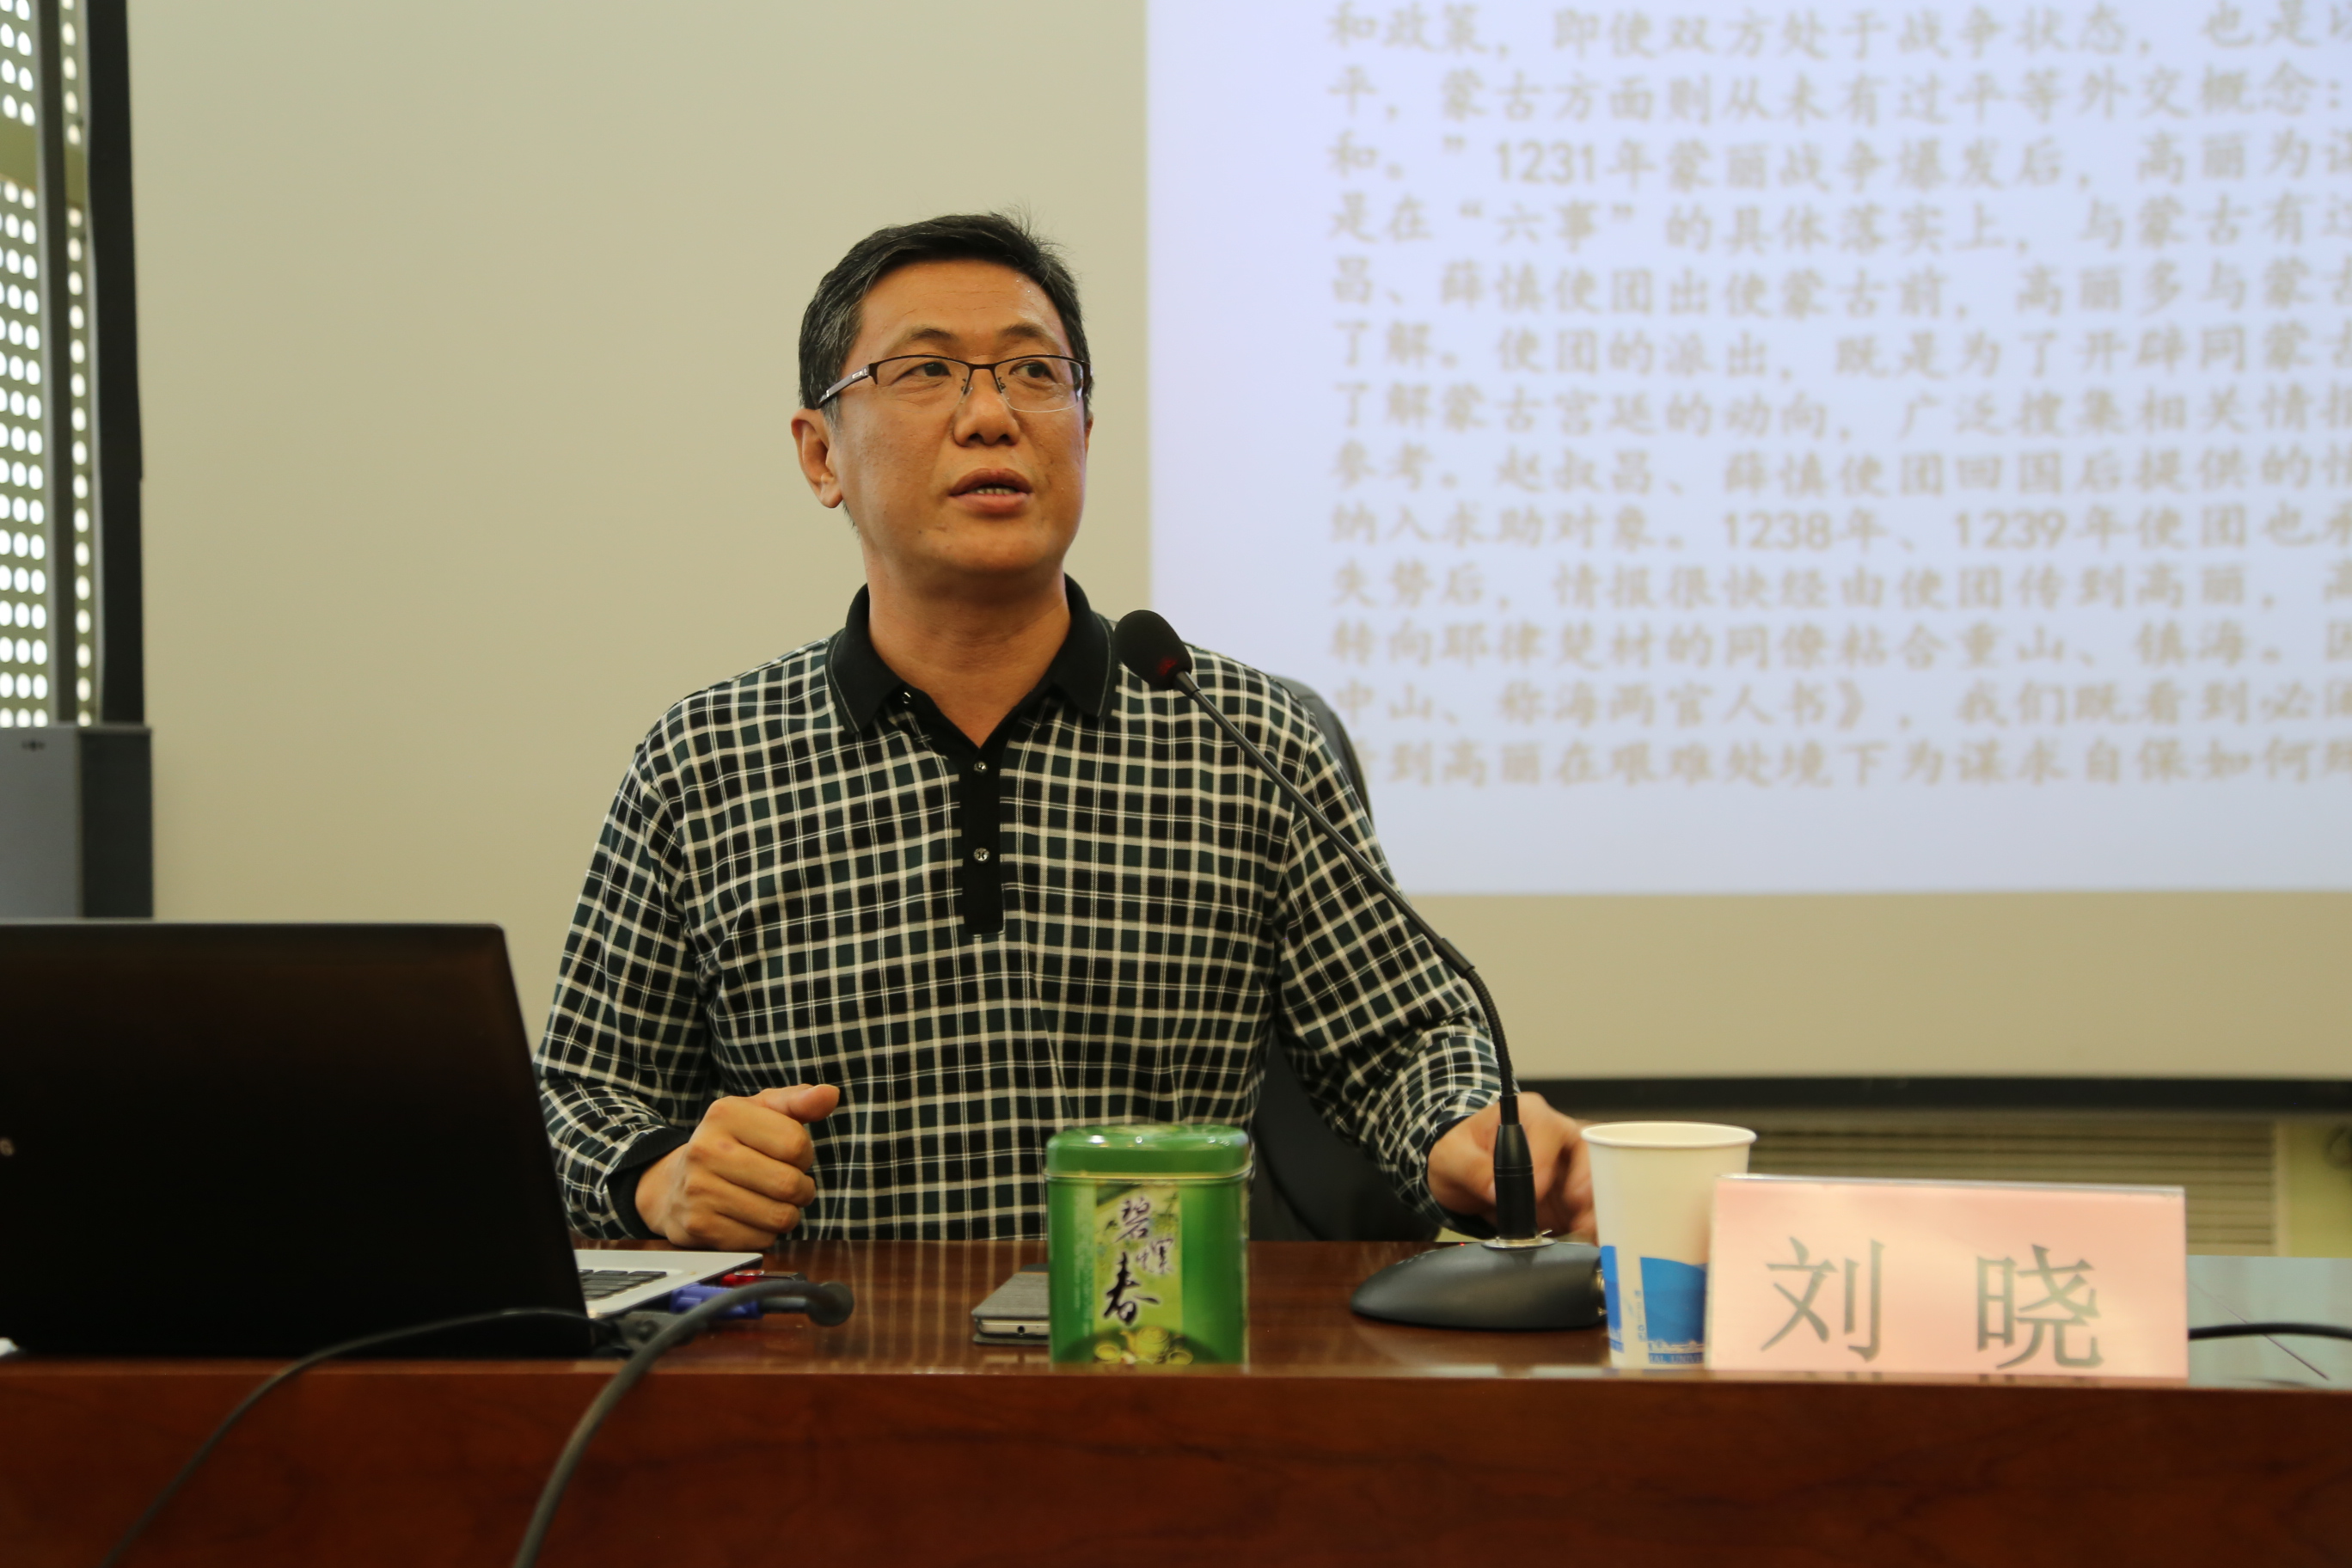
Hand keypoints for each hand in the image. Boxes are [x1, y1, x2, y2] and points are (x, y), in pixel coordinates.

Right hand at [633, 1084, 840, 1248]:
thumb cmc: (730, 1144)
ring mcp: (699, 1189)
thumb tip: (830, 1095)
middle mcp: (705, 1149)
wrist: (674, 1185)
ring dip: (787, 1214)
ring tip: (773, 1202)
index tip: (791, 1155)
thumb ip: (798, 1101)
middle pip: (788, 1183)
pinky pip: (760, 1240)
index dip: (804, 1154)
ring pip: (778, 1217)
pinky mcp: (699, 1226)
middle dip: (801, 1189)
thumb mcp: (760, 1112)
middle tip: (789, 1185)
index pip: (796, 1143)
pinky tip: (751, 1219)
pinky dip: (766, 1234)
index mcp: (725, 1113)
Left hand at [1426, 1091, 1594, 1240]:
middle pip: (1586, 1154)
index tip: (1536, 1190)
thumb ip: (1472, 1168)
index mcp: (1528, 1115)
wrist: (1458, 1175)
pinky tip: (1586, 1239)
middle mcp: (1554, 1138)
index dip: (1547, 1161)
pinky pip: (1585, 1209)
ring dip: (1593, 1209)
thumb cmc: (1459, 1152)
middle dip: (1587, 1184)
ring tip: (1585, 1231)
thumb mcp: (1451, 1155)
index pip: (1550, 1131)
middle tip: (1579, 1212)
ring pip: (1593, 1182)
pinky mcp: (1566, 1195)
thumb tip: (1495, 1190)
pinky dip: (1588, 1224)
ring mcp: (1564, 1167)